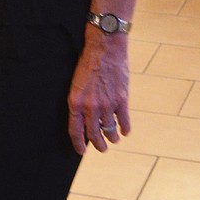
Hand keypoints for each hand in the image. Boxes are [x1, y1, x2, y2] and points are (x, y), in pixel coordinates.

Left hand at [68, 31, 130, 154]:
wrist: (104, 48)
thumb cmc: (88, 62)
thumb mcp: (76, 83)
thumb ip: (80, 101)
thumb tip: (83, 118)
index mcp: (75, 102)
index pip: (75, 130)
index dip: (78, 144)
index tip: (82, 151)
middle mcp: (90, 107)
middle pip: (94, 134)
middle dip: (98, 145)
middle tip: (101, 149)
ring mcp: (107, 105)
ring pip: (110, 130)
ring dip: (112, 137)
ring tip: (113, 139)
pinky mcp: (121, 100)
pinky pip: (124, 121)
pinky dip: (125, 129)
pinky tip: (125, 131)